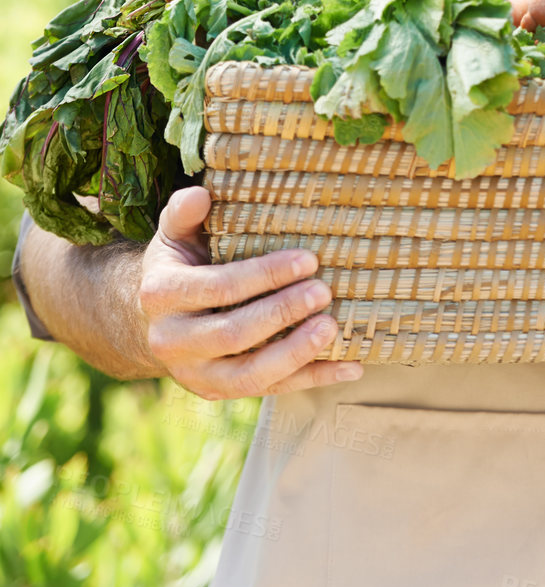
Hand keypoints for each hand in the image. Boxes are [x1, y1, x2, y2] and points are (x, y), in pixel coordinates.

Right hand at [139, 185, 363, 399]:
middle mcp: (172, 341)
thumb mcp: (174, 234)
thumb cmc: (178, 265)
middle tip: (323, 292)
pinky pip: (271, 391)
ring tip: (332, 328)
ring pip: (250, 375)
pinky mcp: (220, 392)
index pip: (219, 287)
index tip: (308, 260)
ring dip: (296, 354)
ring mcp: (196, 374)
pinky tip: (350, 365)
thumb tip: (201, 194)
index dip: (265, 275)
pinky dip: (313, 379)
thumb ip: (184, 212)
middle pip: (234, 334)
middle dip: (282, 313)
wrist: (152, 319)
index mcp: (161, 296)